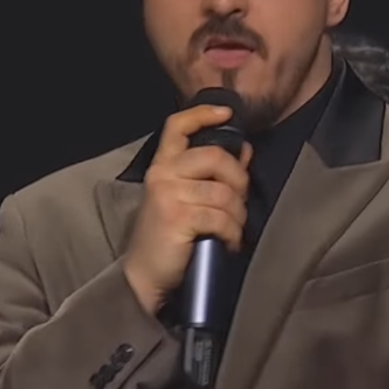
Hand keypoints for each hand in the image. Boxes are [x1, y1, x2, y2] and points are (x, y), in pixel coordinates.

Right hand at [123, 104, 251, 314]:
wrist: (145, 275)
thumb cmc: (168, 237)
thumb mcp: (184, 198)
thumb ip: (211, 173)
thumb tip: (244, 150)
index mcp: (163, 165)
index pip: (177, 125)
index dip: (203, 113)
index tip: (226, 114)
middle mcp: (163, 174)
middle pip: (215, 156)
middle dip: (239, 180)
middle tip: (240, 202)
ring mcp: (169, 194)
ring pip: (224, 193)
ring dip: (238, 215)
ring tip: (233, 229)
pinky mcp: (178, 217)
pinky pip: (222, 218)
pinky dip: (232, 234)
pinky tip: (228, 243)